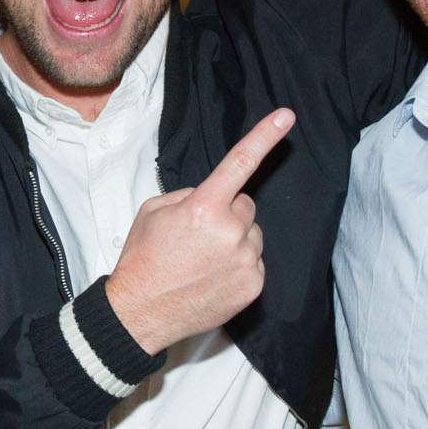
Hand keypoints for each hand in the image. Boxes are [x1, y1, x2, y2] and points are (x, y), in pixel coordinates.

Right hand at [106, 109, 294, 353]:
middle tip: (198, 235)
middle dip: (227, 213)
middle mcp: (230, 232)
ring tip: (202, 260)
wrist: (141, 311)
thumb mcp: (154, 212)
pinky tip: (212, 276)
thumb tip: (212, 196)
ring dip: (234, 240)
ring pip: (251, 234)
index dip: (265, 136)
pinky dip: (238, 265)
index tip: (286, 116)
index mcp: (204, 207)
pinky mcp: (254, 285)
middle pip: (245, 205)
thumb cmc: (144, 259)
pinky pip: (254, 261)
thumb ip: (189, 195)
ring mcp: (245, 260)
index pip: (240, 163)